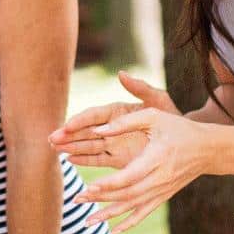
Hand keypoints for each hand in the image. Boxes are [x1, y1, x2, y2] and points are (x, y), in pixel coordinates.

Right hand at [50, 71, 176, 167]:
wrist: (183, 137)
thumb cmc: (170, 115)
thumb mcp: (157, 99)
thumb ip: (140, 88)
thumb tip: (122, 73)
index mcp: (117, 111)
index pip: (94, 116)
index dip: (80, 120)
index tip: (68, 126)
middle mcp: (111, 127)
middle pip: (85, 131)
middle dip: (68, 135)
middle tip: (51, 139)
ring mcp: (113, 143)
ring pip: (87, 146)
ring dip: (71, 147)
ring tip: (55, 150)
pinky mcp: (117, 159)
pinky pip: (97, 160)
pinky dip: (84, 159)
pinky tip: (70, 159)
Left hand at [80, 107, 215, 232]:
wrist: (207, 149)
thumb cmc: (178, 128)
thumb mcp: (154, 116)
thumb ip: (126, 122)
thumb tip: (98, 130)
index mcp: (157, 158)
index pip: (130, 176)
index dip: (109, 184)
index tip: (89, 187)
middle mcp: (159, 178)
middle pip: (127, 194)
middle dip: (101, 199)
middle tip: (77, 199)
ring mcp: (162, 190)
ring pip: (133, 207)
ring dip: (109, 215)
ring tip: (87, 222)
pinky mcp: (163, 196)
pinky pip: (143, 213)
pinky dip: (128, 223)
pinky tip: (112, 231)